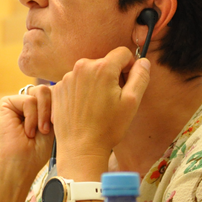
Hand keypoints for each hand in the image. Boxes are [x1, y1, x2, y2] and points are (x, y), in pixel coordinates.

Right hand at [0, 85, 54, 189]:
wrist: (21, 164)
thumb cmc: (38, 151)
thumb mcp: (55, 125)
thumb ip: (59, 105)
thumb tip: (65, 86)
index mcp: (41, 107)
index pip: (59, 93)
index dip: (63, 106)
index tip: (63, 126)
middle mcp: (30, 102)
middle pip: (51, 89)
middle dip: (53, 110)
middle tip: (48, 130)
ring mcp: (18, 102)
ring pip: (41, 91)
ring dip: (43, 114)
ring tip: (39, 131)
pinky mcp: (7, 103)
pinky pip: (29, 99)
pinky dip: (31, 117)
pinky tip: (27, 131)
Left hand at [51, 47, 149, 168]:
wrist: (80, 148)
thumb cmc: (108, 128)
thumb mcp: (132, 102)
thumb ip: (140, 77)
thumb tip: (143, 62)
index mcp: (101, 68)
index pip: (122, 53)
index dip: (129, 67)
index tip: (128, 83)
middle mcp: (81, 67)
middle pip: (104, 63)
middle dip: (112, 76)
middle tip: (113, 99)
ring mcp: (67, 78)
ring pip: (89, 73)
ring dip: (96, 83)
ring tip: (98, 107)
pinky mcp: (58, 89)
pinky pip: (76, 83)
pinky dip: (82, 91)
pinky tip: (85, 109)